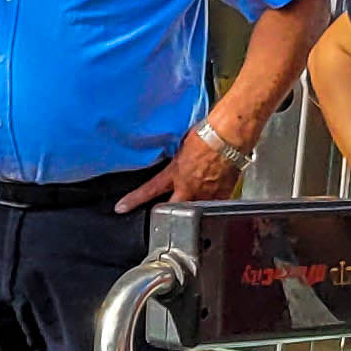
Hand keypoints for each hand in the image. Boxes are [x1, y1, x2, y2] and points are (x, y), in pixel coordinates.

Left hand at [118, 128, 243, 211]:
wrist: (229, 136)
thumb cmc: (206, 135)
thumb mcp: (181, 147)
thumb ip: (175, 160)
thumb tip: (172, 160)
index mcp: (174, 174)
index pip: (148, 190)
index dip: (133, 200)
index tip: (121, 208)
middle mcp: (189, 187)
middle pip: (172, 209)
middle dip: (166, 213)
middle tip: (162, 214)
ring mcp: (208, 193)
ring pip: (195, 211)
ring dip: (190, 209)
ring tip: (192, 203)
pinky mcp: (225, 193)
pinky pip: (215, 204)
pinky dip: (212, 203)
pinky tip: (211, 197)